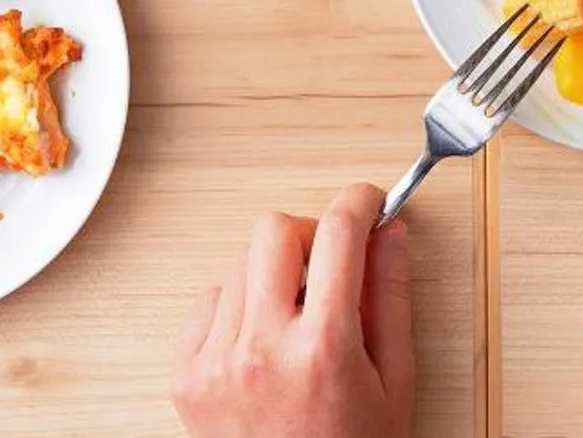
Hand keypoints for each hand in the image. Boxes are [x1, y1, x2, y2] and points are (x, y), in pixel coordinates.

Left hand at [173, 183, 415, 437]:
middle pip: (273, 232)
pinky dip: (237, 310)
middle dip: (309, 234)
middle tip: (329, 264)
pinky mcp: (186, 377)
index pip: (337, 235)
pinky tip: (263, 346)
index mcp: (324, 350)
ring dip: (274, 278)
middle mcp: (262, 350)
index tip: (368, 202)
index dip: (358, 203)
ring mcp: (217, 363)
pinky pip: (208, 304)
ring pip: (240, 265)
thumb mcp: (395, 381)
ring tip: (297, 323)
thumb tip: (388, 233)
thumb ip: (391, 299)